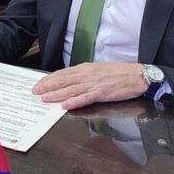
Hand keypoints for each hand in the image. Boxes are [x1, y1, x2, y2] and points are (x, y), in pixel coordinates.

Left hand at [32, 62, 147, 110]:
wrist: (138, 75)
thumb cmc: (120, 73)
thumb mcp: (99, 70)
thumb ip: (84, 75)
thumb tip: (70, 80)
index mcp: (86, 69)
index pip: (63, 74)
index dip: (49, 79)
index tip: (39, 84)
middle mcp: (87, 75)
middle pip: (63, 81)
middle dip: (47, 86)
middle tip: (35, 92)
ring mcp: (94, 84)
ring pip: (71, 90)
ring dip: (56, 94)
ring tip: (44, 99)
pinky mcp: (103, 93)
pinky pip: (85, 98)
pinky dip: (74, 101)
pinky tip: (65, 105)